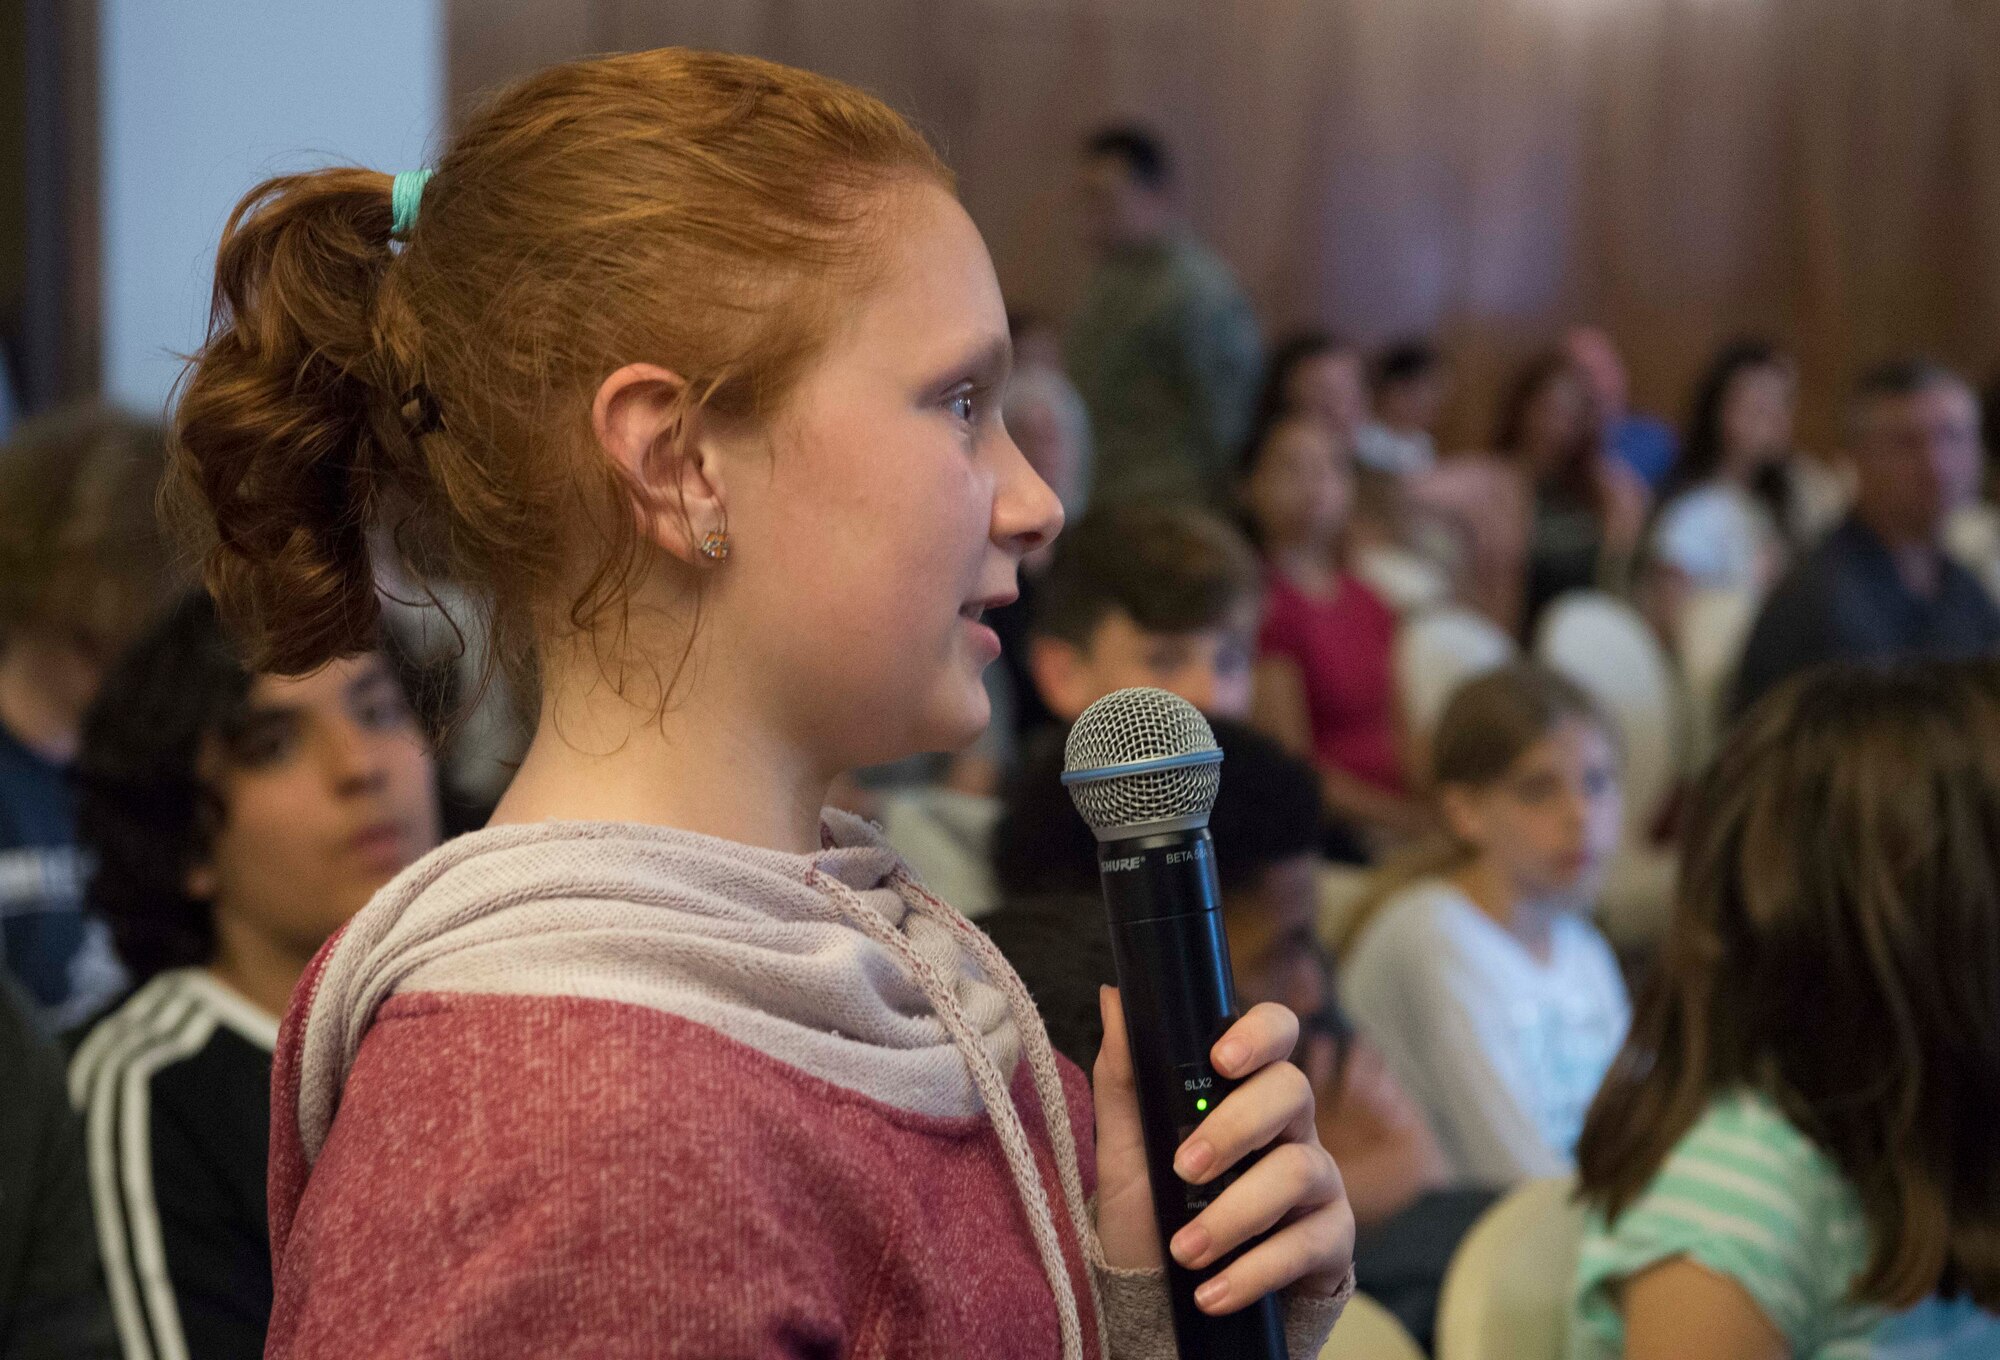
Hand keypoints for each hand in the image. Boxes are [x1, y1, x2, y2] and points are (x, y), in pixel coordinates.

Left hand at [1092, 988, 1354, 1314]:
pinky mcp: (1330, 1242)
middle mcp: (1289, 1127)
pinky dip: (1255, 1270)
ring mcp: (1316, 1183)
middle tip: (1185, 1168)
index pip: (1275, 1033)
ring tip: (1185, 1251)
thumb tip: (1115, 997)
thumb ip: (1123, 1077)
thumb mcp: (1125, 1150)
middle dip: (1236, 1128)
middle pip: (1293, 1091)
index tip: (1219, 1059)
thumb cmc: (1152, 1213)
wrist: (1164, 1303)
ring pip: (1300, 1170)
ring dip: (1237, 1213)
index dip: (1259, 1034)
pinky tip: (1213, 1292)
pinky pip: (1310, 1244)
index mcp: (1244, 1091)